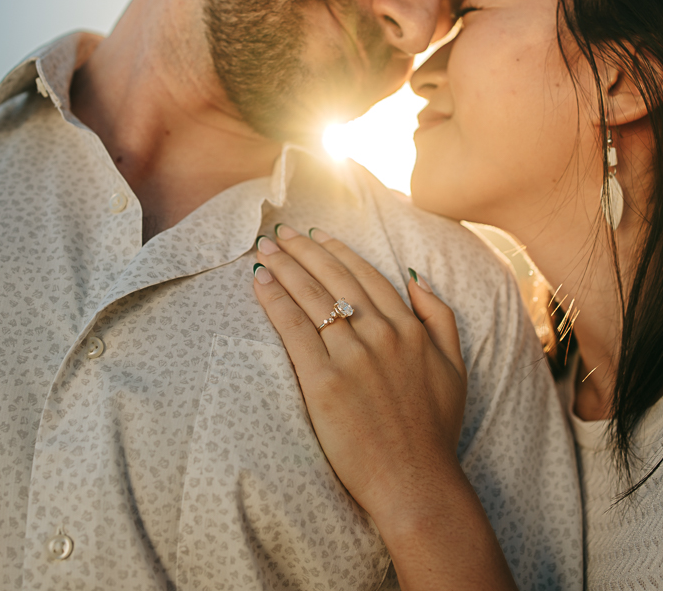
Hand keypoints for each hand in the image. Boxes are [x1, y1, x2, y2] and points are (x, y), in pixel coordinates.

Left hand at [252, 226, 466, 527]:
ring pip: (313, 297)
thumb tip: (415, 276)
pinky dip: (276, 301)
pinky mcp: (325, 382)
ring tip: (265, 250)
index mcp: (410, 328)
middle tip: (280, 232)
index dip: (337, 250)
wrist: (417, 484)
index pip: (366, 275)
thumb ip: (439, 316)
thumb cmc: (435, 431)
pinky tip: (260, 283)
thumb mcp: (455, 366)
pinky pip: (295, 329)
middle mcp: (381, 334)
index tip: (316, 234)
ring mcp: (353, 357)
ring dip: (285, 267)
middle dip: (304, 250)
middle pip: (335, 278)